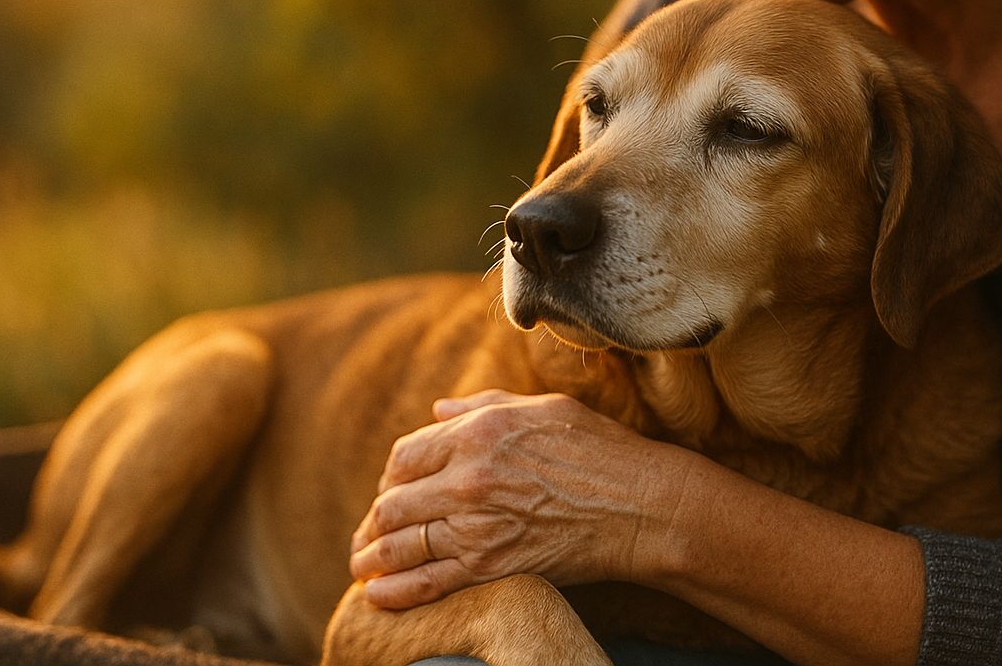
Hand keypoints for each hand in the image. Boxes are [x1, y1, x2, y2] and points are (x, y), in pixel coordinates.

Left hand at [348, 390, 682, 608]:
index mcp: (478, 432)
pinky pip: (426, 582)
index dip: (392, 475)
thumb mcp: (542, 408)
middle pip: (393, 503)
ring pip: (400, 544)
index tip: (391, 489)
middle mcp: (468, 477)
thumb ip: (483, 406)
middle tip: (365, 535)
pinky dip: (394, 591)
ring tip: (361, 567)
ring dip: (371, 558)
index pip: (405, 455)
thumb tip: (438, 410)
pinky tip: (377, 595)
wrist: (640, 505)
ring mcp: (477, 525)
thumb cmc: (599, 448)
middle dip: (372, 522)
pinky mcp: (491, 566)